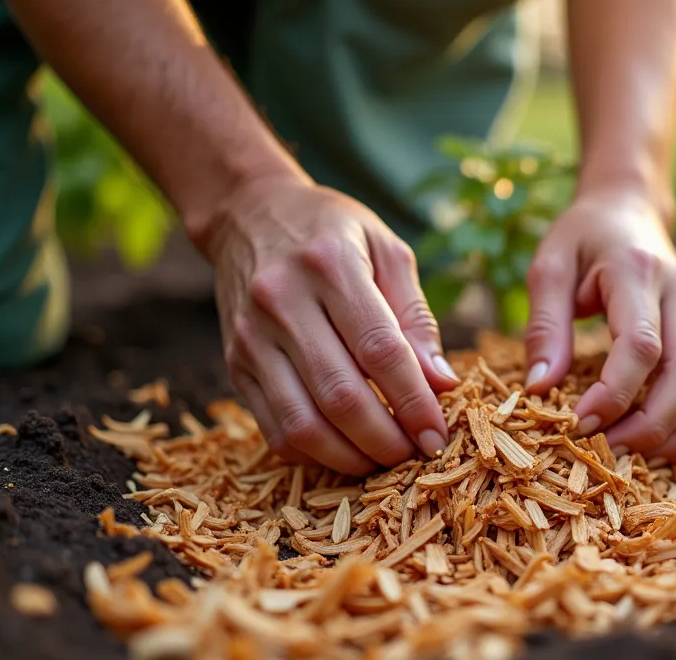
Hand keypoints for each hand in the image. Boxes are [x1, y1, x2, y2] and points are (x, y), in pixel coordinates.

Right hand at [203, 176, 458, 475]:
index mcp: (330, 265)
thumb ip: (416, 318)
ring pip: (303, 423)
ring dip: (351, 457)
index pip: (380, 350)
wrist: (247, 214)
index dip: (414, 401)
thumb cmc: (332, 232)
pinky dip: (314, 454)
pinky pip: (274, 428)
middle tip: (417, 454)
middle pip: (341, 395)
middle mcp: (281, 301)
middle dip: (387, 439)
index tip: (438, 433)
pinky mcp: (233, 364)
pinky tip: (345, 450)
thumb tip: (442, 384)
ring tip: (385, 460)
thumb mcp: (387, 251)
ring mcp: (250, 337)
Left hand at [523, 191, 675, 460]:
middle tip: (609, 453)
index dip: (615, 393)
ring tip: (640, 460)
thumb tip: (539, 390)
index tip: (581, 424)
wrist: (628, 209)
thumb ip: (544, 327)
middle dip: (652, 425)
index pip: (641, 345)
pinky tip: (666, 443)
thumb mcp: (548, 268)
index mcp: (639, 271)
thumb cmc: (582, 238)